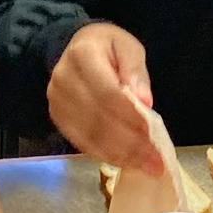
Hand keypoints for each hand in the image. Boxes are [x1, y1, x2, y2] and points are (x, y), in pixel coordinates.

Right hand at [47, 22, 159, 171]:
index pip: (107, 92)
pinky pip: (82, 141)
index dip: (131, 116)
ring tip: (146, 165)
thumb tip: (144, 101)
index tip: (154, 135)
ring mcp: (57, 100)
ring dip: (120, 154)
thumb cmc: (107, 48)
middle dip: (129, 143)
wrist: (76, 49)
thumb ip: (136, 71)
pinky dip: (106, 154)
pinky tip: (127, 161)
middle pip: (98, 118)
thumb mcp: (128, 47)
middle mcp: (63, 79)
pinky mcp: (57, 117)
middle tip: (156, 161)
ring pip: (89, 135)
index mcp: (82, 54)